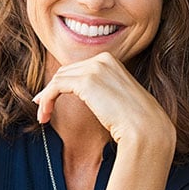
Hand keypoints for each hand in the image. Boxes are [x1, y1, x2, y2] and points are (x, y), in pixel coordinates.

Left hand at [33, 52, 175, 147]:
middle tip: (42, 108)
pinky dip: (46, 100)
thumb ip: (102, 90)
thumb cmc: (135, 120)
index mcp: (111, 60)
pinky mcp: (85, 81)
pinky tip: (44, 115)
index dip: (61, 84)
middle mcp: (102, 59)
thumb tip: (85, 95)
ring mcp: (94, 68)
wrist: (146, 129)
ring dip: (46, 98)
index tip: (51, 99)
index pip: (78, 68)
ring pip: (58, 79)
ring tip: (42, 117)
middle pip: (66, 72)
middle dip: (51, 90)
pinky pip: (55, 87)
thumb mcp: (118, 97)